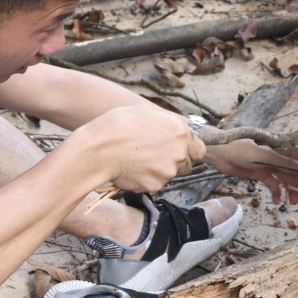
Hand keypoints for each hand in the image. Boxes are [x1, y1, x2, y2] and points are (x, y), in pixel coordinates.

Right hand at [76, 104, 204, 192]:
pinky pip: (157, 183)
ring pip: (171, 174)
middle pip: (187, 163)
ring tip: (140, 159)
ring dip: (161, 169)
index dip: (188, 149)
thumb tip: (181, 128)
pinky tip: (133, 168)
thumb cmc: (118, 126)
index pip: (199, 148)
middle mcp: (179, 152)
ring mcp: (168, 170)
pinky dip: (148, 178)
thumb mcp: (147, 112)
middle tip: (155, 155)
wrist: (98, 150)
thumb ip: (170, 121)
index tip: (177, 149)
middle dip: (175, 160)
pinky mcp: (156, 185)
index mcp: (180, 130)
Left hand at [205, 139, 297, 205]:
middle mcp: (278, 157)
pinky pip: (272, 184)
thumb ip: (285, 162)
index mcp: (282, 148)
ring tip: (294, 203)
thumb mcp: (265, 155)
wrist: (220, 153)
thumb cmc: (241, 149)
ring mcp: (269, 166)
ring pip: (285, 180)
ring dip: (291, 190)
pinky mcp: (260, 174)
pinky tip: (276, 201)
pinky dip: (276, 193)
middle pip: (295, 172)